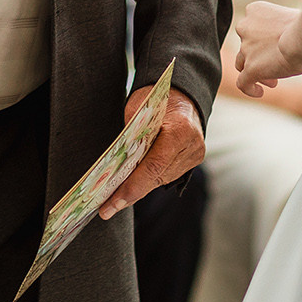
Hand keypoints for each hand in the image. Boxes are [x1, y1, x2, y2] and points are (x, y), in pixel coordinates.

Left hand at [99, 88, 202, 220]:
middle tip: (106, 208)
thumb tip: (113, 166)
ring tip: (114, 200)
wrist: (181, 93)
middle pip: (157, 176)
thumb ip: (131, 136)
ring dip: (138, 188)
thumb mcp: (138, 110)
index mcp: (180, 130)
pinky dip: (148, 179)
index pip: (154, 165)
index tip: (113, 201)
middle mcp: (192, 145)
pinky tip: (132, 186)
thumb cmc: (156, 97)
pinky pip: (167, 175)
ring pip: (161, 179)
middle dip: (130, 192)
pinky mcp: (194, 160)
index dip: (133, 186)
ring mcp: (195, 155)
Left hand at [233, 0, 301, 95]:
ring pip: (242, 63)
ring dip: (255, 70)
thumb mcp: (292, 18)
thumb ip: (283, 27)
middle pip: (246, 45)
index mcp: (255, 11)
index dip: (262, 39)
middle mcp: (245, 28)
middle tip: (276, 62)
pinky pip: (243, 83)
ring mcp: (246, 49)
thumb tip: (292, 38)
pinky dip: (249, 88)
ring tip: (272, 80)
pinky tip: (260, 92)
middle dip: (259, 55)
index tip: (277, 46)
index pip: (251, 26)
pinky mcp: (251, 68)